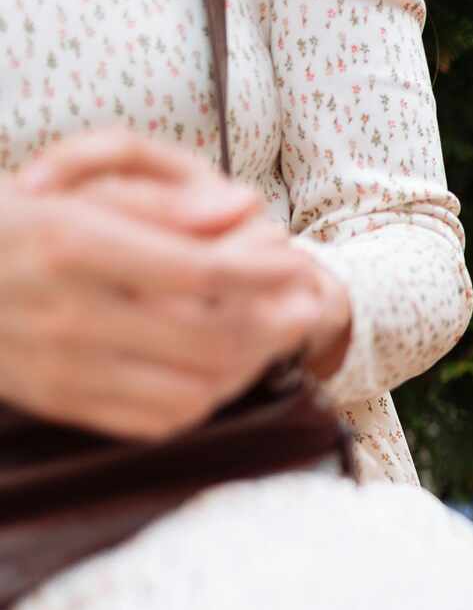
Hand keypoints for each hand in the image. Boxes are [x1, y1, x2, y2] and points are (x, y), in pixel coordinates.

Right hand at [0, 134, 330, 439]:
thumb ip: (160, 202)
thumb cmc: (9, 224)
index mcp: (71, 246)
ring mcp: (61, 367)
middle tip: (306, 304)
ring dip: (248, 366)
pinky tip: (222, 369)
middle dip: (273, 324)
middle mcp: (67, 313)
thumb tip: (245, 207)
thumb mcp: (71, 189)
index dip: (263, 270)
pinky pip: (154, 421)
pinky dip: (205, 399)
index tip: (296, 260)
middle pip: (208, 338)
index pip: (198, 270)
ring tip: (272, 335)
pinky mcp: (58, 402)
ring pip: (192, 389)